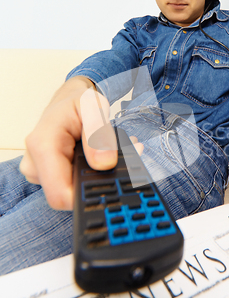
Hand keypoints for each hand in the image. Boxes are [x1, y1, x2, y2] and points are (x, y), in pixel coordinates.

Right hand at [19, 77, 142, 209]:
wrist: (67, 101)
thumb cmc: (78, 102)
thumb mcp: (94, 107)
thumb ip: (99, 134)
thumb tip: (104, 163)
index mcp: (43, 146)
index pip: (61, 195)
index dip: (87, 196)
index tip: (113, 183)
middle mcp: (35, 163)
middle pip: (70, 195)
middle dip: (99, 180)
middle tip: (123, 157)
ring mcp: (39, 172)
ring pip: (74, 190)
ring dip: (98, 175)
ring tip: (112, 152)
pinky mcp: (47, 175)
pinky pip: (72, 184)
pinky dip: (92, 173)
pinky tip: (102, 156)